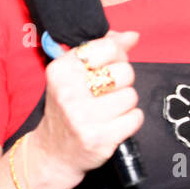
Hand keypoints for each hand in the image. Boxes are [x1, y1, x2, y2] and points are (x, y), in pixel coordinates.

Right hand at [29, 31, 142, 188]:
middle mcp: (69, 92)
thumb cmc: (68, 109)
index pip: (108, 47)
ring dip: (125, 105)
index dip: (117, 57)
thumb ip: (103, 50)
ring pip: (131, 96)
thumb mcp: (74, 75)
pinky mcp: (98, 138)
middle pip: (124, 72)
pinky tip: (113, 124)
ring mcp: (83, 117)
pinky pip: (135, 118)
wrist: (54, 151)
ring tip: (108, 112)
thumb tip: (132, 36)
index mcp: (61, 70)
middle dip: (122, 83)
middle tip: (106, 95)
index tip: (107, 69)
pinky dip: (130, 121)